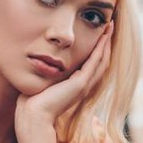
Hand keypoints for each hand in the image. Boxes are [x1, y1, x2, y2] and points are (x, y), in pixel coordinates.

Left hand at [15, 23, 112, 142]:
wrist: (33, 116)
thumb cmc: (32, 101)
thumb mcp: (43, 82)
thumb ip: (46, 72)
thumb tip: (38, 60)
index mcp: (76, 86)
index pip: (93, 65)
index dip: (98, 49)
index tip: (99, 33)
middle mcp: (84, 86)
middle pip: (102, 61)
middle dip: (106, 43)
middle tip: (110, 26)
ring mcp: (84, 85)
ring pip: (102, 60)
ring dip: (106, 43)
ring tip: (110, 27)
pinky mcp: (80, 84)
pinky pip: (95, 62)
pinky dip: (100, 48)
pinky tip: (103, 37)